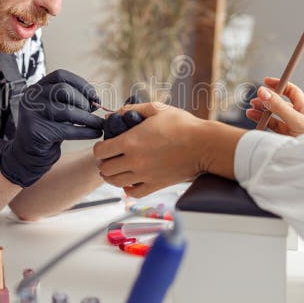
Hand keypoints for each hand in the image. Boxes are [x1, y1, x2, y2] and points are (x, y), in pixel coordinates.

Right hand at [0, 70, 103, 186]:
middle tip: (91, 112)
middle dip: (82, 101)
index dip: (81, 83)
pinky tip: (95, 133)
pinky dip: (85, 132)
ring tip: (98, 124)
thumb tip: (96, 100)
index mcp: (37, 87)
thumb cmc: (49, 128)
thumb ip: (73, 101)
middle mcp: (32, 97)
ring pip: (67, 111)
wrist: (29, 153)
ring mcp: (32, 114)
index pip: (60, 75)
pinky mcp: (36, 131)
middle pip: (63, 90)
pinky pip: (67, 130)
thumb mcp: (59, 110)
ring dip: (88, 118)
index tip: (94, 95)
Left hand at [94, 102, 210, 197]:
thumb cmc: (183, 126)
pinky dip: (127, 188)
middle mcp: (134, 161)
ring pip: (115, 182)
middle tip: (110, 157)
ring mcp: (144, 176)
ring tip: (117, 169)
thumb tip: (116, 114)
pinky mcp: (155, 185)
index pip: (100, 152)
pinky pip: (132, 193)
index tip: (105, 145)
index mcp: (130, 142)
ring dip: (112, 176)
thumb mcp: (156, 109)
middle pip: (105, 169)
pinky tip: (131, 180)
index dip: (100, 148)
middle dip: (104, 162)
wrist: (204, 145)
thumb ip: (133, 109)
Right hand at [246, 77, 303, 136]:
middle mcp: (298, 119)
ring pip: (274, 119)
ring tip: (250, 112)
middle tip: (254, 101)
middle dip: (266, 101)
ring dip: (262, 114)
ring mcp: (292, 131)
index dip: (279, 85)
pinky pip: (273, 132)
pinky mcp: (287, 142)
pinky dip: (264, 128)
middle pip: (280, 105)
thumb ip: (279, 107)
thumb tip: (263, 91)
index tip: (265, 82)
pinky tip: (257, 125)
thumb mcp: (296, 120)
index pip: (291, 92)